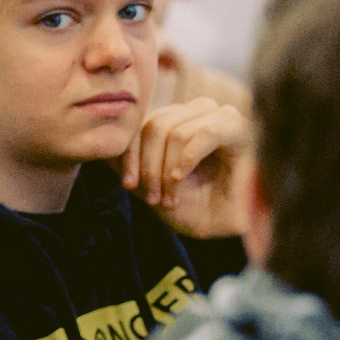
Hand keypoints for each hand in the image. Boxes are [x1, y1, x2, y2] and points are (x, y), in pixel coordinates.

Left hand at [123, 97, 252, 238]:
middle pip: (155, 125)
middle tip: (150, 199)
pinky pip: (205, 133)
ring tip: (168, 198)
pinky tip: (180, 180)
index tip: (127, 185)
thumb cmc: (191, 206)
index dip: (128, 152)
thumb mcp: (149, 184)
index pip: (140, 122)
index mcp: (175, 118)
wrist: (224, 228)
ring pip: (175, 131)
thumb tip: (99, 147)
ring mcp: (219, 116)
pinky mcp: (240, 129)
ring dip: (166, 171)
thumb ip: (126, 163)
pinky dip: (187, 159)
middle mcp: (196, 111)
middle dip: (148, 167)